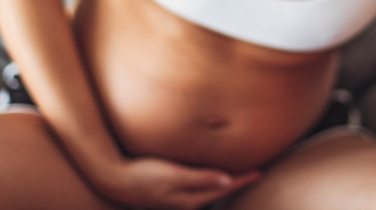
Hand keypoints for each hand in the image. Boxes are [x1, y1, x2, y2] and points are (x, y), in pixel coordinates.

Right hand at [99, 155, 261, 209]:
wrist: (116, 181)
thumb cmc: (145, 175)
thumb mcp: (175, 175)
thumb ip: (201, 178)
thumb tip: (227, 180)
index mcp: (191, 199)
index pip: (223, 188)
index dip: (241, 180)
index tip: (258, 172)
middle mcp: (186, 203)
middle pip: (218, 193)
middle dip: (235, 184)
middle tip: (253, 173)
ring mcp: (177, 201)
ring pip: (207, 193)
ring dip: (221, 185)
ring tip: (235, 175)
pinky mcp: (169, 196)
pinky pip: (195, 191)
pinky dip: (206, 185)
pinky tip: (208, 178)